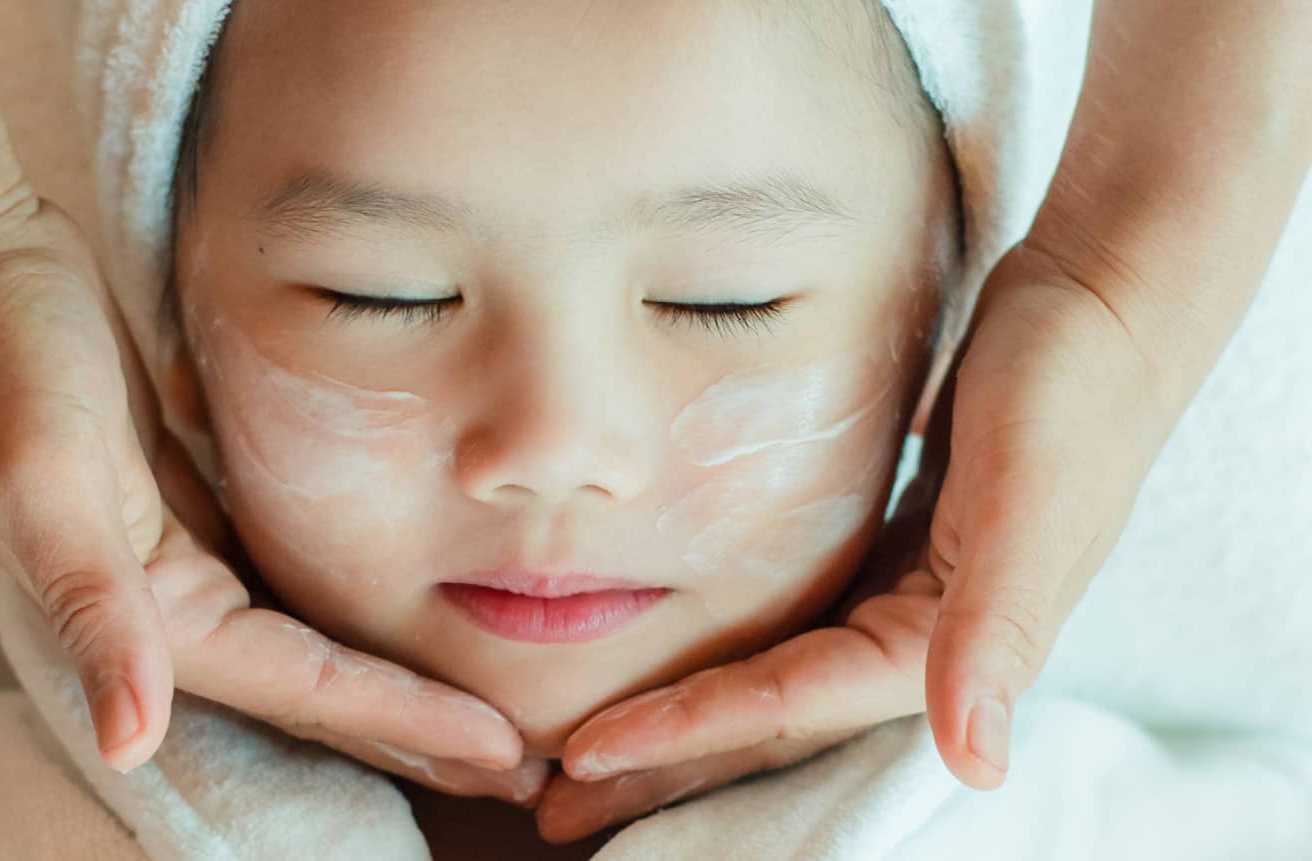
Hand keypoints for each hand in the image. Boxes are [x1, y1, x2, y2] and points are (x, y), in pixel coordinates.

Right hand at [0, 197, 536, 797]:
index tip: (503, 744)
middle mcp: (182, 604)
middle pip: (326, 690)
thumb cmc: (0, 369)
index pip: (310, 688)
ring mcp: (195, 557)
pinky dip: (360, 607)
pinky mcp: (202, 507)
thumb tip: (130, 739)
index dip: (408, 721)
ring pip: (320, 641)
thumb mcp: (43, 485)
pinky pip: (301, 578)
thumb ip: (93, 611)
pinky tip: (413, 609)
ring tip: (486, 710)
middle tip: (525, 762)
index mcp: (161, 613)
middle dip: (422, 732)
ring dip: (400, 683)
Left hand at [537, 242, 1169, 841]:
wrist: (1109, 300)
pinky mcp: (896, 550)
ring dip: (687, 715)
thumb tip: (978, 764)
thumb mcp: (1035, 502)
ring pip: (771, 675)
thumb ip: (999, 630)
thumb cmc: (1074, 390)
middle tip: (557, 797)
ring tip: (595, 746)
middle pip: (768, 719)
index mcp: (943, 646)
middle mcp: (921, 639)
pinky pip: (793, 619)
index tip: (585, 754)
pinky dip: (730, 648)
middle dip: (667, 765)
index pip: (786, 705)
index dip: (685, 733)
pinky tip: (677, 649)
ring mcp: (906, 596)